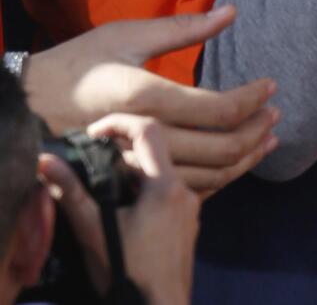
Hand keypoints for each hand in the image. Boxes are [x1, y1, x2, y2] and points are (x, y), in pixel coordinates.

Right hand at [26, 6, 278, 192]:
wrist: (28, 105)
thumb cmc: (77, 63)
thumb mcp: (126, 35)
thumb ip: (182, 28)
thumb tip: (231, 11)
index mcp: (144, 97)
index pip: (216, 109)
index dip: (252, 99)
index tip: (271, 86)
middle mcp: (142, 136)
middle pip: (220, 148)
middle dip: (257, 131)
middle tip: (276, 113)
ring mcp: (134, 163)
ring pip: (208, 175)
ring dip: (245, 159)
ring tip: (267, 138)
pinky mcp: (130, 179)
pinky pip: (183, 189)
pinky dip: (218, 179)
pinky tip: (234, 161)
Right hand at [41, 115, 198, 304]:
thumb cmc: (127, 273)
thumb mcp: (93, 231)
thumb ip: (71, 192)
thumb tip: (46, 162)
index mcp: (166, 185)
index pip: (149, 131)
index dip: (120, 123)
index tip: (94, 131)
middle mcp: (185, 191)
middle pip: (156, 154)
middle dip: (123, 151)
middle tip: (93, 158)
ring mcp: (191, 209)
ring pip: (163, 176)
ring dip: (134, 175)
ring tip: (104, 188)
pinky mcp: (188, 226)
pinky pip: (168, 196)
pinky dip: (146, 194)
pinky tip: (124, 212)